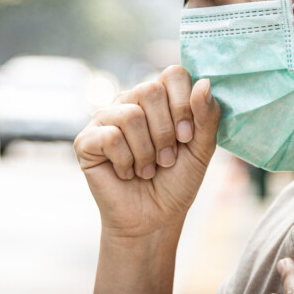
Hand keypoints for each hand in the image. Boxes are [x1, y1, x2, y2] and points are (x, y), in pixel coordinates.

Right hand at [73, 65, 220, 237]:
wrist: (154, 219)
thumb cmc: (176, 182)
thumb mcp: (201, 149)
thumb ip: (206, 116)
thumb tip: (204, 83)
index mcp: (159, 99)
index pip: (173, 74)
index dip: (183, 104)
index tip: (186, 136)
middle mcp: (130, 102)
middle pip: (150, 91)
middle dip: (165, 132)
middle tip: (166, 159)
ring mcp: (105, 119)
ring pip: (131, 115)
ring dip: (146, 152)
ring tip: (147, 169)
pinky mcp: (86, 140)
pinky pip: (111, 137)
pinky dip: (125, 162)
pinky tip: (126, 173)